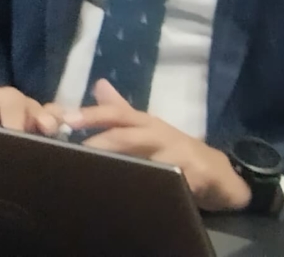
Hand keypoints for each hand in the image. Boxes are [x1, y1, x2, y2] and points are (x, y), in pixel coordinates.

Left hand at [56, 80, 249, 211]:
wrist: (218, 171)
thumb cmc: (173, 146)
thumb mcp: (146, 126)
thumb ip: (120, 109)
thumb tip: (98, 85)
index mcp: (144, 123)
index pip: (115, 114)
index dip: (90, 115)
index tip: (65, 119)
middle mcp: (158, 135)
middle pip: (126, 136)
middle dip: (100, 144)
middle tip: (73, 153)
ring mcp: (178, 156)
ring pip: (145, 161)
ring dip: (123, 167)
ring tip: (94, 175)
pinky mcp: (195, 178)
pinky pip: (171, 185)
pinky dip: (154, 190)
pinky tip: (131, 197)